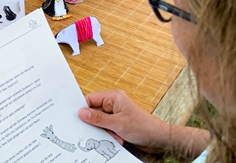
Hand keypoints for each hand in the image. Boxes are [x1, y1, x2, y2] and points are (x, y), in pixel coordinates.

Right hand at [79, 90, 209, 157]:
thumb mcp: (118, 124)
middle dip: (96, 123)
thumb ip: (98, 118)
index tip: (76, 117)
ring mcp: (116, 114)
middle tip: (98, 130)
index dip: (83, 108)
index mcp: (114, 97)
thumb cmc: (144, 127)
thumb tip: (81, 113)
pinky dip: (109, 134)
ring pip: (100, 122)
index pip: (91, 98)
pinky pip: (106, 128)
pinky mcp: (118, 123)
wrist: (158, 139)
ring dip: (104, 131)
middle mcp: (114, 103)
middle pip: (94, 111)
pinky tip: (118, 138)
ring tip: (114, 135)